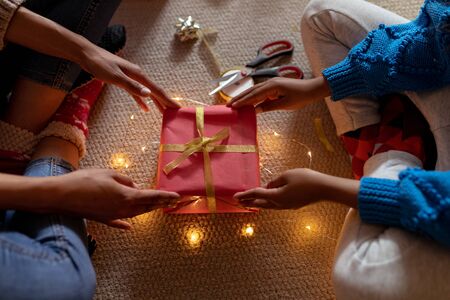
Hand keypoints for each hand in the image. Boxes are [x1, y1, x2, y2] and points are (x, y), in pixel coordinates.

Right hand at [50, 169, 179, 228]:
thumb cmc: (85, 181)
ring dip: (146, 210)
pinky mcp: (103, 219)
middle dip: (160, 203)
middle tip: (172, 201)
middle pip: (146, 207)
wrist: (62, 196)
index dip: (165, 196)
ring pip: (135, 214)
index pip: (152, 197)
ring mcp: (113, 216)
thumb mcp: (109, 173)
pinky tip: (130, 226)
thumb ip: (125, 180)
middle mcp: (123, 209)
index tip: (177, 196)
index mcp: (127, 196)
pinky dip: (126, 223)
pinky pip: (119, 222)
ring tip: (156, 206)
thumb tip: (134, 186)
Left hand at [79, 45, 179, 111]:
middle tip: (175, 113)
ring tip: (164, 112)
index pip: (156, 90)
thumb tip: (148, 94)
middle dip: (166, 102)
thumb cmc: (100, 65)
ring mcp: (132, 78)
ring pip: (147, 93)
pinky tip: (145, 108)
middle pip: (155, 92)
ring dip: (156, 102)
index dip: (168, 100)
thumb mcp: (116, 77)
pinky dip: (142, 101)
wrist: (87, 55)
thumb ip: (132, 86)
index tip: (178, 108)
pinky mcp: (124, 80)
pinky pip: (137, 93)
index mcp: (138, 75)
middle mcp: (138, 76)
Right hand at [226, 76, 330, 112]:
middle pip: (251, 91)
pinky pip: (260, 91)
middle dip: (240, 98)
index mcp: (272, 86)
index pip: (254, 95)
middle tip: (228, 104)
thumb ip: (269, 106)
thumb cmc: (301, 97)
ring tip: (234, 103)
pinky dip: (253, 96)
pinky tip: (248, 102)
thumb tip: (255, 110)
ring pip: (254, 90)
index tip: (233, 106)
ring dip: (244, 97)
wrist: (312, 89)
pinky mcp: (274, 86)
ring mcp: (271, 83)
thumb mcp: (285, 104)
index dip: (243, 101)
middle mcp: (270, 82)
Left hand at [234, 168, 358, 208]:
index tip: (235, 196)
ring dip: (257, 204)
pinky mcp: (292, 204)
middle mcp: (279, 203)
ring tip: (248, 203)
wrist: (324, 189)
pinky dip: (267, 203)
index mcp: (276, 196)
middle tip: (238, 202)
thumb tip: (269, 186)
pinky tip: (266, 201)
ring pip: (268, 206)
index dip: (245, 194)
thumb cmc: (306, 179)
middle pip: (260, 203)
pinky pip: (275, 204)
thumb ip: (275, 181)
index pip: (257, 194)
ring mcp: (286, 206)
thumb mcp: (287, 175)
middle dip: (248, 202)